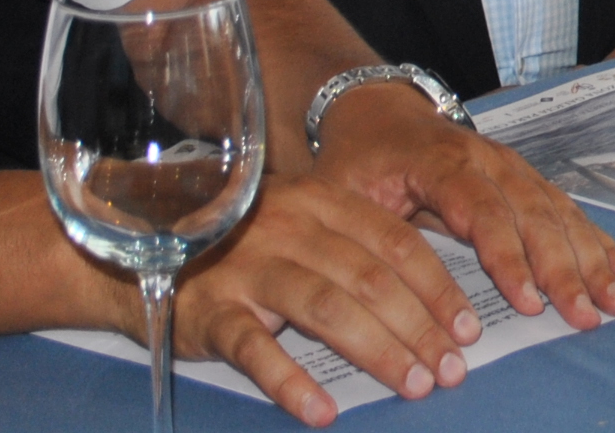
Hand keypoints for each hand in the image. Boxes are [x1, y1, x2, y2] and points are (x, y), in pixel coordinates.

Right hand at [154, 175, 483, 427]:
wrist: (145, 249)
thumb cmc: (244, 243)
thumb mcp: (304, 224)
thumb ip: (357, 247)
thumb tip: (430, 303)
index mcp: (323, 202)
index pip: (397, 245)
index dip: (439, 289)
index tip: (469, 328)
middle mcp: (290, 228)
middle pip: (371, 280)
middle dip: (420, 328)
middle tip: (450, 370)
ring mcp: (248, 269)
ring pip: (326, 309)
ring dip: (377, 350)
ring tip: (411, 385)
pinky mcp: (211, 313)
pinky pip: (255, 351)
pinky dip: (290, 382)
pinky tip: (321, 412)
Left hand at [314, 84, 614, 333]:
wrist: (379, 111)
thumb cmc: (357, 159)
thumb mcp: (342, 190)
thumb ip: (369, 231)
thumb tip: (394, 290)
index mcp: (444, 161)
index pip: (484, 211)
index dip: (509, 258)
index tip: (529, 301)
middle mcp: (491, 159)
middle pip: (536, 216)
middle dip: (566, 269)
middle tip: (589, 314)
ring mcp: (516, 167)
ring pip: (561, 214)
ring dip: (594, 259)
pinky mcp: (529, 180)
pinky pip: (570, 212)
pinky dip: (603, 242)